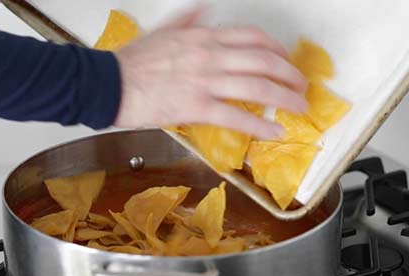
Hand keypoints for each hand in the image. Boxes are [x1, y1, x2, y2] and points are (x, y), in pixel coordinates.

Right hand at [114, 7, 307, 139]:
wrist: (108, 84)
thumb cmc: (132, 61)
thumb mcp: (163, 32)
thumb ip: (188, 20)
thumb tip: (205, 10)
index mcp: (204, 37)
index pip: (252, 37)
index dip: (277, 49)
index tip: (286, 60)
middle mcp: (210, 55)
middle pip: (264, 60)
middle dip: (290, 74)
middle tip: (301, 86)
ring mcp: (205, 81)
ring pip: (257, 86)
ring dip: (285, 98)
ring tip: (299, 107)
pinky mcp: (196, 107)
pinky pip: (236, 116)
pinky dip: (260, 125)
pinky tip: (275, 131)